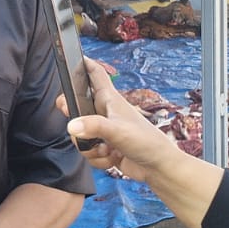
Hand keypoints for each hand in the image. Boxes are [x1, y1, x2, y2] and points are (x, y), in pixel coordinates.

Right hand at [61, 58, 181, 183]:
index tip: (70, 59)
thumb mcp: (117, 130)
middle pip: (78, 107)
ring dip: (90, 147)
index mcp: (110, 99)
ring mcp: (105, 131)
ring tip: (106, 149)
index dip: (83, 64)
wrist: (158, 167)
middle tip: (74, 123)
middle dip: (73, 118)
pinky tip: (112, 158)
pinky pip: (89, 152)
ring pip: (81, 134)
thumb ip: (93, 127)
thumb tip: (71, 126)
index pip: (95, 73)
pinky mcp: (105, 148)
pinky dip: (98, 159)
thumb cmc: (145, 141)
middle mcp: (106, 113)